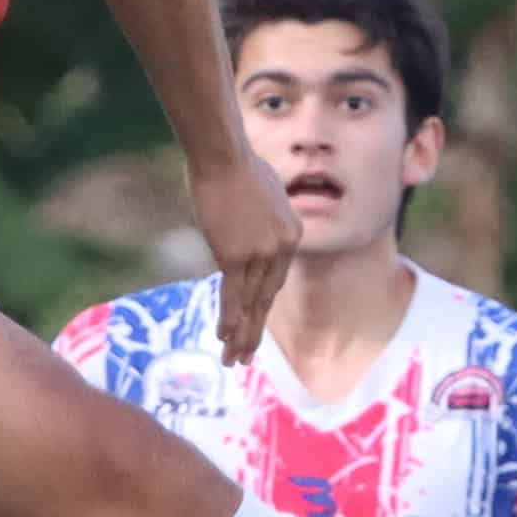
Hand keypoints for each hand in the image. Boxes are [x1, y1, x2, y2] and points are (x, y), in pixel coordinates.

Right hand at [194, 149, 306, 359]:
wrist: (225, 156)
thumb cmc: (239, 164)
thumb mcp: (266, 191)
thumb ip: (264, 214)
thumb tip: (253, 218)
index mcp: (292, 234)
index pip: (274, 279)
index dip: (260, 303)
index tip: (252, 320)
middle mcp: (281, 248)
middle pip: (265, 298)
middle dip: (254, 330)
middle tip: (246, 356)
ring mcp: (260, 254)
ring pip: (250, 303)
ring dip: (241, 335)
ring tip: (234, 360)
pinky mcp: (236, 256)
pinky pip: (232, 295)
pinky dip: (229, 319)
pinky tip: (224, 339)